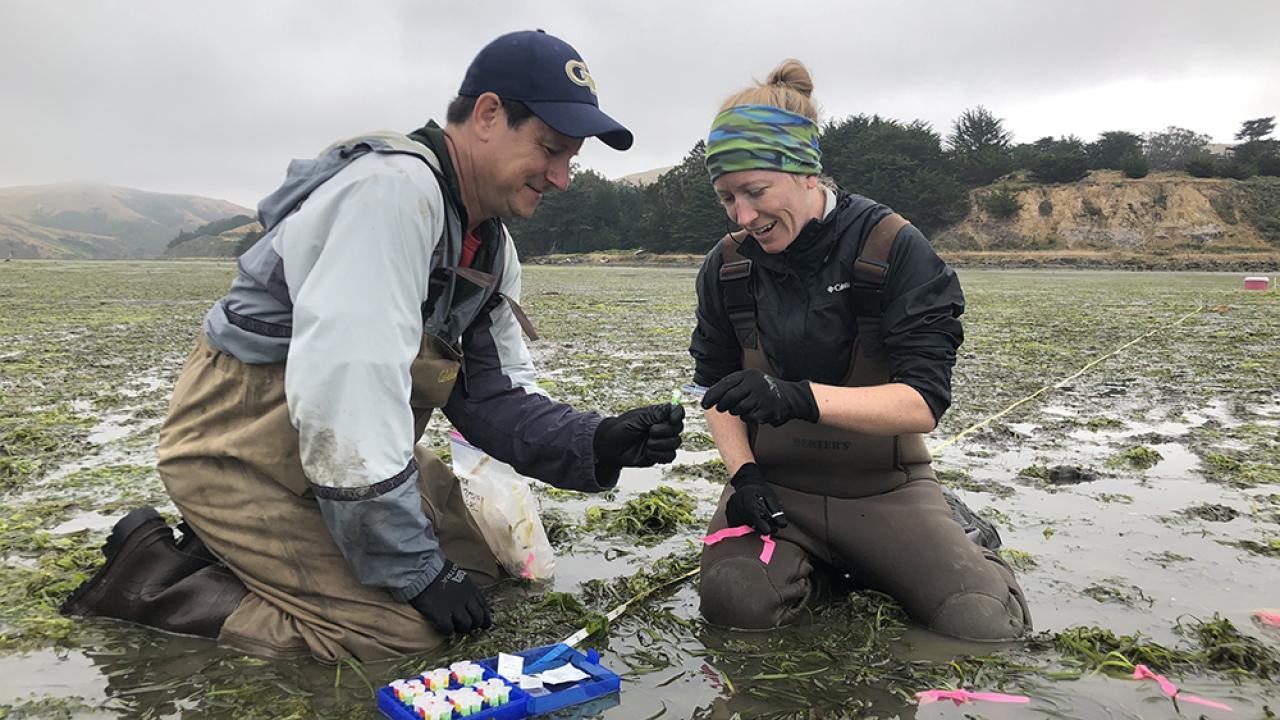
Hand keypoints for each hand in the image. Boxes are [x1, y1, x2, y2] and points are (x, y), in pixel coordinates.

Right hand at [409, 560, 490, 634]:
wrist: (422, 570)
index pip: (484, 606)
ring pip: (466, 625)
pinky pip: (449, 629)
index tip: (484, 623)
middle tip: (469, 627)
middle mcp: (466, 599)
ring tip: (456, 628)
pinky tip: (445, 628)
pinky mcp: (441, 615)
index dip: (485, 617)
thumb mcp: (458, 573)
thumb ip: (464, 586)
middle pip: (478, 618)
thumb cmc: (437, 568)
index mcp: (471, 588)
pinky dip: (448, 631)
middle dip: (475, 624)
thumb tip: (466, 593)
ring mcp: (454, 608)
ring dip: (462, 628)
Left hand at [594, 403, 684, 466]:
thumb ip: (656, 413)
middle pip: (678, 428)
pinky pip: (670, 456)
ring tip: (647, 443)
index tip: (673, 419)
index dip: (678, 414)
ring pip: (675, 443)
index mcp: (658, 415)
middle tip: (650, 431)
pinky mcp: (659, 455)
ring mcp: (662, 441)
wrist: (610, 447)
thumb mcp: (637, 418)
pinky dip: (658, 454)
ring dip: (660, 443)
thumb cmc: (620, 428)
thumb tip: (672, 406)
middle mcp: (662, 427)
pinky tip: (647, 452)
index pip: (676, 411)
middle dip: (665, 430)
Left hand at [701, 369, 818, 425]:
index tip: (704, 404)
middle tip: (719, 408)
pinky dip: (749, 417)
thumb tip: (710, 396)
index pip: (724, 384)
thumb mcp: (750, 382)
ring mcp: (760, 396)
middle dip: (721, 405)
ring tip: (747, 407)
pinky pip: (748, 417)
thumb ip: (733, 386)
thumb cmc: (766, 391)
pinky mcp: (766, 409)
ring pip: (737, 409)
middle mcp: (753, 384)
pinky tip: (756, 412)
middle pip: (728, 398)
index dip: (712, 395)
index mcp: (747, 375)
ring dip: (737, 411)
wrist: (792, 397)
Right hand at [725, 463, 787, 534]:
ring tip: (759, 518)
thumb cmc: (759, 490)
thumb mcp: (770, 497)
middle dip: (760, 527)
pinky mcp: (728, 514)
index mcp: (748, 499)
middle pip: (749, 522)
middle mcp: (737, 505)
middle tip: (769, 526)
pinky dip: (745, 525)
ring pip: (743, 525)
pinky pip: (737, 525)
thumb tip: (783, 525)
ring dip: (752, 526)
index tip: (768, 531)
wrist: (745, 483)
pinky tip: (750, 519)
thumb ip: (776, 511)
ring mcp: (730, 510)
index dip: (761, 524)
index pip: (753, 514)